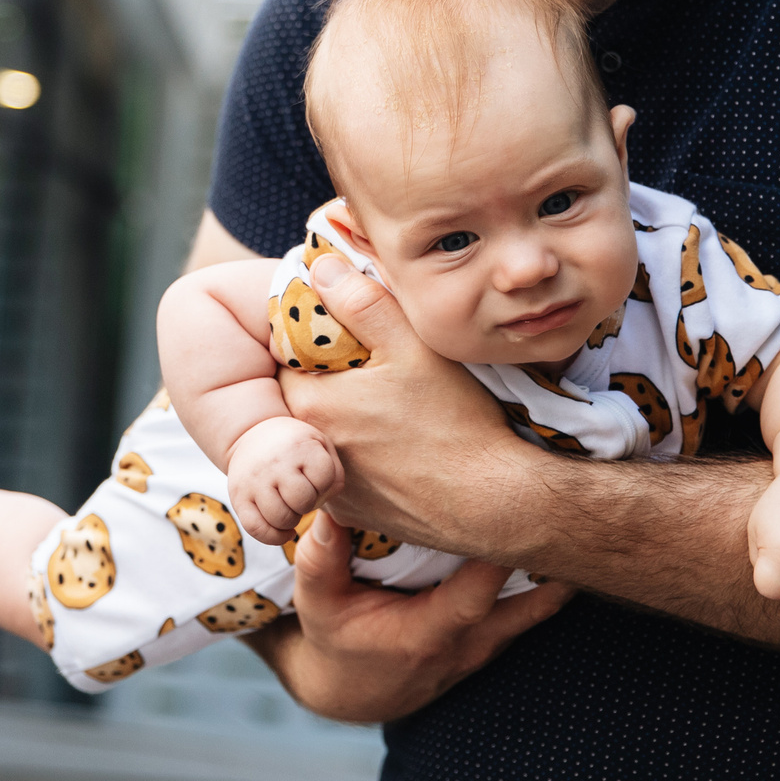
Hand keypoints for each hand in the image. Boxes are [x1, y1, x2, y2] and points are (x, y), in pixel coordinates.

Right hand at [226, 416, 342, 544]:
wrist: (250, 434)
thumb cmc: (295, 447)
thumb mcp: (320, 446)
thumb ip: (333, 475)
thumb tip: (319, 504)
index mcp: (299, 447)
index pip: (324, 479)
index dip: (324, 484)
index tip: (313, 477)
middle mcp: (274, 463)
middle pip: (302, 502)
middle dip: (307, 504)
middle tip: (300, 495)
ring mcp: (254, 482)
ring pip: (280, 519)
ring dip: (291, 520)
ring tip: (289, 507)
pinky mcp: (238, 498)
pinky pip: (257, 529)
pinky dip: (274, 538)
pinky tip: (284, 531)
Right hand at [251, 512, 571, 722]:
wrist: (352, 691)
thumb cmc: (335, 640)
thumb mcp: (317, 603)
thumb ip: (322, 558)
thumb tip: (331, 507)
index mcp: (428, 634)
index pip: (478, 594)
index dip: (502, 554)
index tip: (521, 507)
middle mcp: (469, 645)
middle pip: (531, 601)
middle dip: (554, 556)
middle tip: (577, 505)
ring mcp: (487, 646)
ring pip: (540, 604)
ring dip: (556, 565)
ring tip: (579, 513)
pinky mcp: (494, 640)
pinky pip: (532, 606)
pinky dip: (546, 577)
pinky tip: (558, 535)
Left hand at [275, 253, 519, 551]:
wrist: (492, 504)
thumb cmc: (455, 422)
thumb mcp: (412, 345)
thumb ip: (361, 303)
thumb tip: (322, 269)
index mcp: (312, 402)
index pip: (287, 354)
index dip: (314, 337)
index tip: (342, 331)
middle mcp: (308, 448)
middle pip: (301, 395)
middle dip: (325, 376)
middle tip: (368, 366)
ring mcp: (328, 486)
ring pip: (321, 434)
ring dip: (341, 417)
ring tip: (385, 406)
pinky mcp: (351, 512)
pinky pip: (340, 469)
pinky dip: (357, 455)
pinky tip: (394, 444)